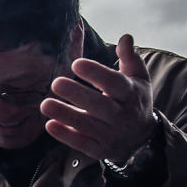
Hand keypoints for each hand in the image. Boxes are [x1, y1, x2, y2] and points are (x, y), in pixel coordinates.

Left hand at [41, 34, 155, 162]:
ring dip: (65, 115)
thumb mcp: (138, 79)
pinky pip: (80, 143)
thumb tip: (125, 37)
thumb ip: (130, 58)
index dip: (96, 73)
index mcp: (131, 94)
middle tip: (55, 82)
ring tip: (45, 104)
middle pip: (99, 105)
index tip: (76, 64)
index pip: (114, 83)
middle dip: (76, 94)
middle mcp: (122, 115)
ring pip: (86, 125)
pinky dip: (65, 135)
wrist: (141, 139)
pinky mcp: (99, 149)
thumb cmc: (133, 101)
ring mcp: (110, 134)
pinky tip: (50, 125)